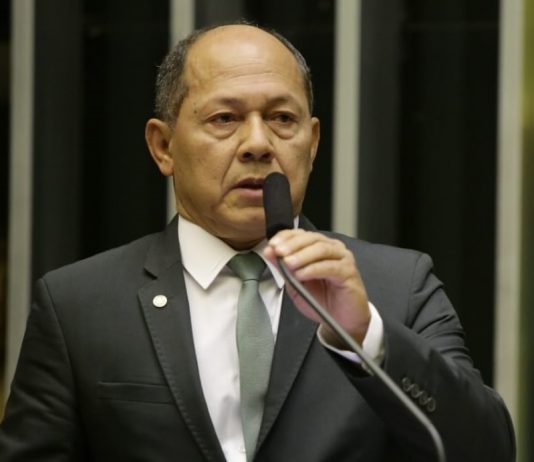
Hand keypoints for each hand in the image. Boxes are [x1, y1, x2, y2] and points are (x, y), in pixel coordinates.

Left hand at [264, 229, 369, 345]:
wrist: (341, 321)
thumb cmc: (321, 300)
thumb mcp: (296, 283)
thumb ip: (284, 268)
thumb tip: (269, 252)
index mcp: (319, 247)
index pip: (301, 234)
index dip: (286, 237)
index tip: (272, 245)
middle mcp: (332, 248)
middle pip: (311, 239)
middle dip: (292, 245)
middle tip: (279, 252)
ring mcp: (343, 259)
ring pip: (321, 249)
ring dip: (302, 255)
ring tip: (288, 263)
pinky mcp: (349, 272)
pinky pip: (330, 267)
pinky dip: (313, 269)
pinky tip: (301, 274)